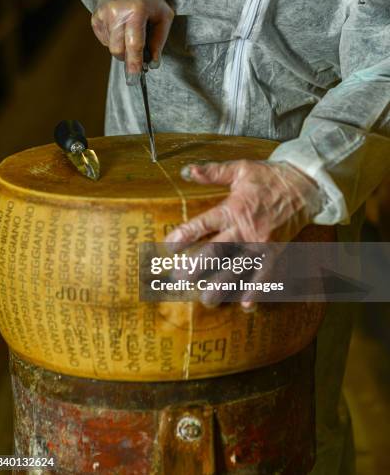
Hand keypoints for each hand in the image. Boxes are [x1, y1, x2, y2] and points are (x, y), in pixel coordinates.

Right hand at [91, 0, 173, 82]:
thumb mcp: (164, 16)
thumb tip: (152, 63)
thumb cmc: (149, 0)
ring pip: (111, 47)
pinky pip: (105, 41)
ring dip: (122, 48)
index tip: (134, 77)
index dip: (134, 63)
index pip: (134, 44)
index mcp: (136, 10)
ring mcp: (103, 14)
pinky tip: (121, 28)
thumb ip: (159, 41)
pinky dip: (115, 40)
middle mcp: (116, 12)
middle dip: (128, 58)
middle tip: (138, 54)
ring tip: (130, 33)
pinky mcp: (95, 17)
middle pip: (119, 50)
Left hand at [165, 160, 323, 307]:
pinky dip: (256, 290)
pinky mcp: (276, 252)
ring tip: (207, 299)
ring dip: (222, 285)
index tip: (169, 247)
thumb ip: (213, 172)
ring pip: (238, 268)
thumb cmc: (269, 177)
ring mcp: (262, 244)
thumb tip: (187, 170)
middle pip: (217, 251)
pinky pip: (266, 274)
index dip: (186, 235)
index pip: (204, 224)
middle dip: (197, 266)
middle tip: (180, 278)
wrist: (305, 186)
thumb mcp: (240, 169)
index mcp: (234, 208)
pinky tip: (246, 305)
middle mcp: (246, 229)